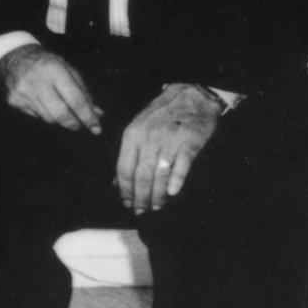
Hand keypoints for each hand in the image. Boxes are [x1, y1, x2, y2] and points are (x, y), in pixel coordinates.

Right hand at [0, 44, 102, 133]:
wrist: (9, 55)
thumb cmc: (43, 62)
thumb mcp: (66, 68)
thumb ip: (83, 90)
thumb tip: (97, 113)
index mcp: (54, 70)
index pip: (75, 100)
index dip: (88, 117)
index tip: (96, 128)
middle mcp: (37, 82)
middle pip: (61, 114)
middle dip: (75, 124)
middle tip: (81, 126)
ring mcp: (23, 93)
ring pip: (49, 119)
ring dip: (60, 119)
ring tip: (61, 110)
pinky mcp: (13, 101)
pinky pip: (36, 117)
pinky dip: (45, 114)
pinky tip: (43, 104)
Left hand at [115, 83, 222, 213]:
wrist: (191, 96)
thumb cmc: (162, 114)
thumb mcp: (139, 128)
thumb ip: (129, 153)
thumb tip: (116, 180)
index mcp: (132, 135)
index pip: (123, 168)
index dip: (124, 189)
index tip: (126, 202)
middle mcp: (148, 139)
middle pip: (141, 175)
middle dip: (139, 197)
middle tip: (140, 211)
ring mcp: (169, 141)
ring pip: (159, 175)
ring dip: (157, 194)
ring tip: (155, 206)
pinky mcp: (190, 143)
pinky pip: (181, 166)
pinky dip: (176, 181)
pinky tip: (172, 193)